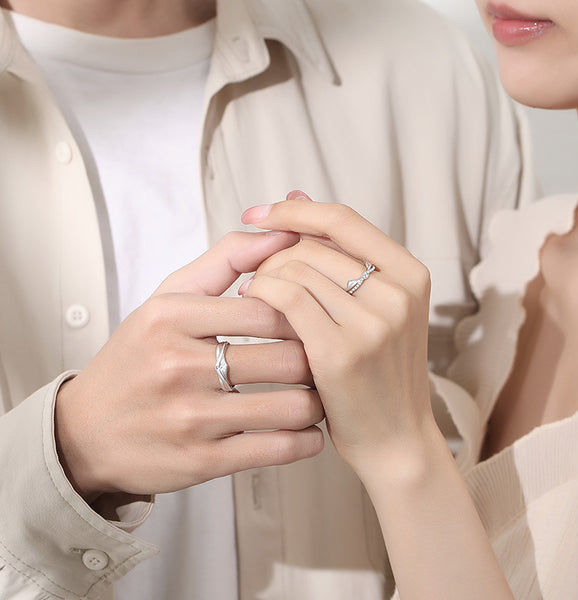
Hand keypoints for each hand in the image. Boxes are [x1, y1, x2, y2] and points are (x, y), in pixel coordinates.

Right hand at [55, 231, 323, 501]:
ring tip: (320, 393)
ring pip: (290, 407)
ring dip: (318, 402)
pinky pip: (275, 450)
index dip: (305, 314)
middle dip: (319, 358)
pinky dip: (305, 442)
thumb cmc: (138, 358)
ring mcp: (190, 417)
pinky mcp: (201, 461)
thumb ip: (226, 259)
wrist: (86, 431)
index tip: (315, 320)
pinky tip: (309, 431)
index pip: (268, 307)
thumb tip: (282, 232)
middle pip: (286, 357)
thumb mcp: (168, 298)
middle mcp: (179, 365)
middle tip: (328, 358)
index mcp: (172, 317)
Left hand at [240, 194, 433, 480]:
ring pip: (296, 269)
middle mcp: (398, 292)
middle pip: (312, 245)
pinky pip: (287, 297)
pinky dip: (262, 294)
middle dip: (272, 256)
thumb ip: (338, 252)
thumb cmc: (378, 371)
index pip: (342, 219)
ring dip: (264, 278)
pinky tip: (253, 305)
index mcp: (410, 274)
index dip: (294, 211)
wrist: (395, 439)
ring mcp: (373, 322)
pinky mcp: (342, 351)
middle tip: (258, 279)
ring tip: (256, 296)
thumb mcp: (374, 308)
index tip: (258, 215)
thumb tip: (296, 194)